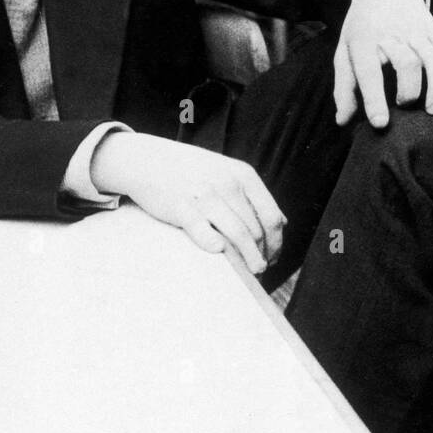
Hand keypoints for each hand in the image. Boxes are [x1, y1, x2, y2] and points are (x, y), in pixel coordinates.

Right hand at [90, 132, 284, 275]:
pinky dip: (216, 248)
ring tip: (252, 273)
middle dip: (262, 255)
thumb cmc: (193, 170)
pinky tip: (222, 256)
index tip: (274, 258)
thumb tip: (283, 221)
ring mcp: (206, 196)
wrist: (150, 159)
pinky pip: (205, 233)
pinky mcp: (182, 207)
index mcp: (244, 175)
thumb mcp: (229, 173)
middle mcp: (229, 184)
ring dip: (247, 259)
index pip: (271, 216)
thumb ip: (254, 196)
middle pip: (255, 230)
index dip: (276, 242)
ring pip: (238, 235)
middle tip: (261, 270)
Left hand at [334, 0, 432, 127]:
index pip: (369, 70)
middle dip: (409, 91)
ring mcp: (418, 33)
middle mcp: (392, 35)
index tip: (381, 123)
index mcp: (364, 40)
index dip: (374, 98)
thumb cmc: (361, 29)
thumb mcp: (344, 52)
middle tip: (405, 108)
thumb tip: (343, 122)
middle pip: (407, 64)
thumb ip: (344, 88)